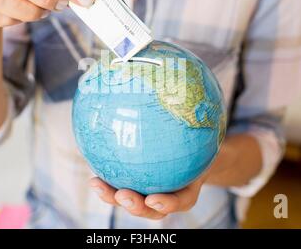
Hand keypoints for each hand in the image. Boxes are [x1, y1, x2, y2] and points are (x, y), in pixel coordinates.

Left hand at [89, 134, 262, 218]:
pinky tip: (92, 165)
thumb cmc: (200, 140)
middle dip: (135, 206)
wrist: (194, 149)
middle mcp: (168, 194)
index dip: (168, 203)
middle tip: (123, 195)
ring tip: (97, 183)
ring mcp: (151, 191)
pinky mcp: (136, 184)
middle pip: (151, 209)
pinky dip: (107, 178)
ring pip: (132, 200)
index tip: (154, 199)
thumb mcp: (208, 132)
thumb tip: (205, 92)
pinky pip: (120, 183)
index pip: (181, 200)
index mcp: (188, 187)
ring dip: (112, 196)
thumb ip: (204, 120)